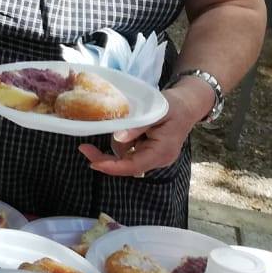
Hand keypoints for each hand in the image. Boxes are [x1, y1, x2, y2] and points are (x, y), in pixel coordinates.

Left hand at [79, 82, 211, 177]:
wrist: (188, 105)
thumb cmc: (174, 106)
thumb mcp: (157, 111)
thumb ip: (138, 126)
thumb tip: (118, 137)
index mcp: (162, 152)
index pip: (134, 166)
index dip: (112, 167)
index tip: (93, 163)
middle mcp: (158, 159)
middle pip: (127, 165)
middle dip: (105, 159)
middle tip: (84, 148)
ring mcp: (154, 156)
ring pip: (126, 158)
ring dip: (113, 148)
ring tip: (103, 136)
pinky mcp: (148, 151)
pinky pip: (129, 152)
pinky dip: (119, 144)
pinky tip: (116, 132)